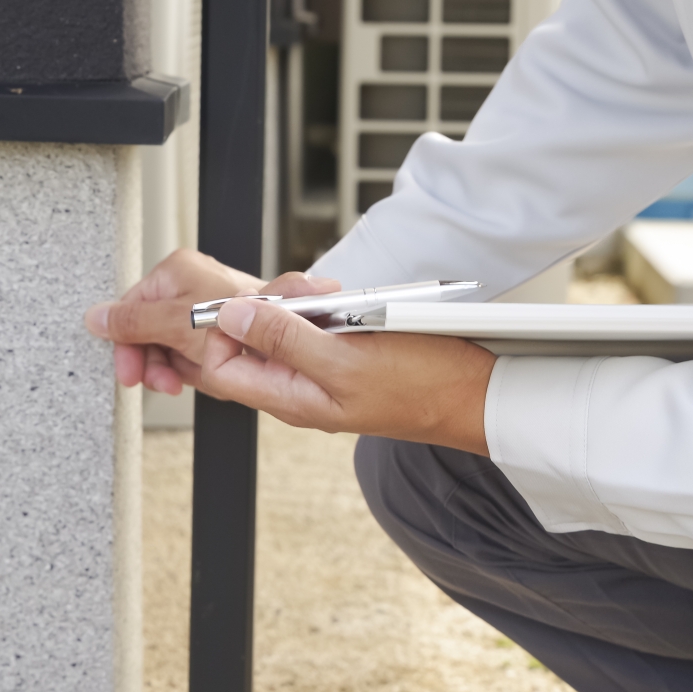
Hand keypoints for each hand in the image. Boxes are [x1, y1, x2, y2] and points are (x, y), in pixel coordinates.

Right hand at [83, 249, 340, 395]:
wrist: (309, 347)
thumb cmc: (251, 325)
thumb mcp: (183, 324)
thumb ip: (136, 321)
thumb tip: (95, 318)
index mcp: (179, 271)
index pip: (131, 308)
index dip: (129, 345)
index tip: (132, 375)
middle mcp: (195, 283)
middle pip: (152, 329)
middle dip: (158, 361)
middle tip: (164, 383)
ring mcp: (211, 306)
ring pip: (175, 347)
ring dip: (183, 369)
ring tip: (197, 378)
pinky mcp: (227, 327)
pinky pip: (199, 354)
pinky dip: (202, 370)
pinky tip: (214, 375)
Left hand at [199, 297, 494, 454]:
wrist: (473, 395)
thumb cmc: (420, 388)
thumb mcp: (346, 360)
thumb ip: (284, 340)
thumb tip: (230, 318)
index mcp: (289, 398)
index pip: (219, 367)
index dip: (222, 331)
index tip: (250, 302)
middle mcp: (297, 387)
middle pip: (246, 342)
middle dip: (264, 306)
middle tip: (306, 294)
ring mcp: (319, 371)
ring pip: (279, 327)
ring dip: (297, 302)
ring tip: (333, 295)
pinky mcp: (341, 354)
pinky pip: (311, 325)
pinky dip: (321, 306)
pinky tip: (346, 301)